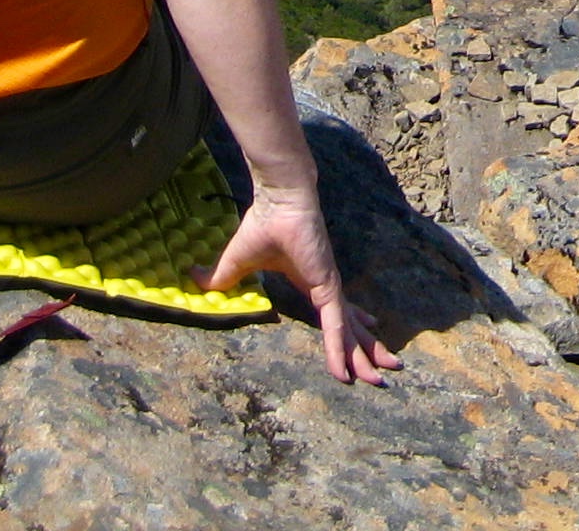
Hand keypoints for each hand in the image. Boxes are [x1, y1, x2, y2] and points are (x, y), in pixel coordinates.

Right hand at [201, 180, 399, 383]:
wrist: (277, 200)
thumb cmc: (263, 225)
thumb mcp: (237, 263)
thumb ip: (221, 278)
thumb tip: (193, 279)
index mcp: (310, 284)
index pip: (332, 316)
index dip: (344, 335)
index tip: (356, 351)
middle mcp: (326, 288)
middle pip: (349, 328)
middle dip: (366, 352)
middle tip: (383, 375)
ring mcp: (329, 288)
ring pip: (348, 333)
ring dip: (363, 357)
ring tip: (385, 378)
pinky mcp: (326, 287)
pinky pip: (333, 327)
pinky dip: (338, 351)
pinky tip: (344, 373)